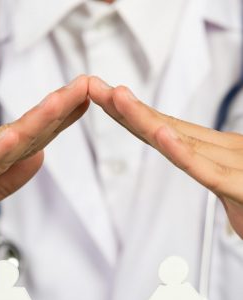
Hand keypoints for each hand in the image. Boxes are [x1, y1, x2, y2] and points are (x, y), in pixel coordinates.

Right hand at [0, 75, 88, 227]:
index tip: (87, 98)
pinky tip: (13, 138)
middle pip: (28, 131)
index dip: (62, 117)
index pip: (34, 136)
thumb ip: (7, 179)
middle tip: (86, 85)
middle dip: (59, 108)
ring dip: (34, 122)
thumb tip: (40, 156)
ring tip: (59, 101)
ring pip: (5, 142)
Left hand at [89, 76, 242, 238]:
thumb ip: (216, 177)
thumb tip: (202, 169)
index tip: (105, 99)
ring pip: (181, 142)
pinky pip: (208, 171)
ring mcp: (232, 166)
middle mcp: (220, 152)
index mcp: (214, 153)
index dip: (133, 115)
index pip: (166, 130)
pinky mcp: (241, 187)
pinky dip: (184, 154)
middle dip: (124, 108)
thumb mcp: (235, 192)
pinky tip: (162, 136)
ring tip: (115, 97)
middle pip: (164, 128)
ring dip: (145, 120)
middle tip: (92, 87)